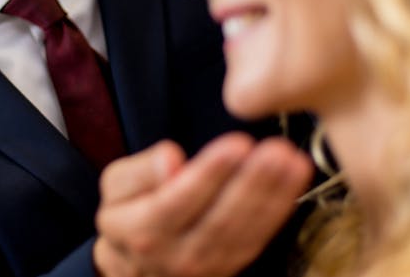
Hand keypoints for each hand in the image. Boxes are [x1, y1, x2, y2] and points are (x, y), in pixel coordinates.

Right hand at [93, 132, 312, 276]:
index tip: (236, 144)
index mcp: (142, 231)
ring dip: (273, 197)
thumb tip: (170, 160)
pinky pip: (257, 239)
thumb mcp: (115, 186)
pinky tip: (293, 181)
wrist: (134, 265)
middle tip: (276, 151)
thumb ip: (140, 170)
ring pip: (243, 233)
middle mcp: (176, 255)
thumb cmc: (127, 214)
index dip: (209, 174)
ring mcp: (207, 267)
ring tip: (292, 161)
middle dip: (252, 184)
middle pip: (218, 220)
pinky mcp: (230, 267)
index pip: (177, 202)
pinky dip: (278, 210)